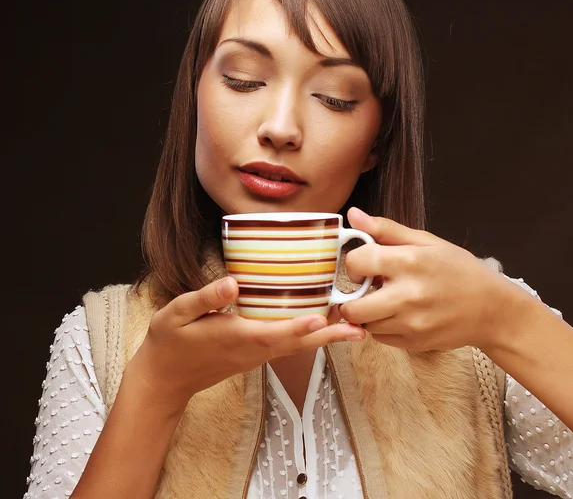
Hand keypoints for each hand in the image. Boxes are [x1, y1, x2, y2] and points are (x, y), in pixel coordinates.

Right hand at [126, 277, 364, 413]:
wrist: (165, 380)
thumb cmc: (169, 342)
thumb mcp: (177, 314)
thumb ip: (204, 299)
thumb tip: (232, 283)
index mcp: (235, 337)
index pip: (273, 333)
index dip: (299, 326)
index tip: (323, 317)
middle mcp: (252, 350)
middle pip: (297, 343)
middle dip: (328, 336)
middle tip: (360, 329)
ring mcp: (255, 356)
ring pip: (296, 347)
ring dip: (325, 338)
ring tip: (353, 328)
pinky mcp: (255, 355)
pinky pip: (288, 347)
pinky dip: (309, 338)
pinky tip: (321, 326)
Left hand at [339, 207, 525, 351]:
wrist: (492, 310)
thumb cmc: (459, 271)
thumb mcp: (427, 242)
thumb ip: (386, 230)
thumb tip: (353, 215)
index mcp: (409, 262)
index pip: (357, 262)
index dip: (354, 262)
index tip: (365, 264)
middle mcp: (408, 296)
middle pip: (352, 307)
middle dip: (351, 297)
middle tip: (366, 289)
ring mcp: (411, 324)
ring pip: (365, 324)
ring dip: (367, 313)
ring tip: (387, 300)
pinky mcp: (414, 343)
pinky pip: (380, 337)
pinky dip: (382, 326)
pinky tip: (399, 314)